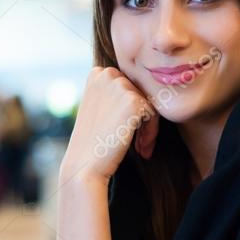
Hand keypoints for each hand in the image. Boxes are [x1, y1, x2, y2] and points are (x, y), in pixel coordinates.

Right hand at [60, 66, 159, 181]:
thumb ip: (116, 95)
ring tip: (140, 148)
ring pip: (150, 103)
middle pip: (142, 92)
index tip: (129, 132)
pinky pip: (155, 114)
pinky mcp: (133, 100)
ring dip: (148, 128)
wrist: (84, 166)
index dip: (132, 111)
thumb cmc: (93, 142)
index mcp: (97, 73)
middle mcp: (107, 74)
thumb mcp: (100, 108)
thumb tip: (144, 92)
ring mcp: (120, 85)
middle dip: (143, 119)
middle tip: (138, 144)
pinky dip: (152, 133)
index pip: (129, 85)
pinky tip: (141, 149)